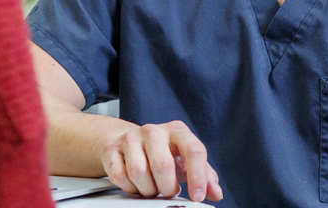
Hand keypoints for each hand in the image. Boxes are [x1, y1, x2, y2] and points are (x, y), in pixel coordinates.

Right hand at [101, 121, 223, 201]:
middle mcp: (154, 130)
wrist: (130, 142)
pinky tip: (136, 184)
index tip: (197, 197)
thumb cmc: (164, 153)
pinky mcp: (111, 149)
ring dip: (148, 189)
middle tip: (168, 191)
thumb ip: (204, 176)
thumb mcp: (186, 161)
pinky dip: (130, 188)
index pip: (194, 150)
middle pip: (163, 165)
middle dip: (167, 187)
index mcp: (177, 130)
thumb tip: (216, 193)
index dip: (197, 177)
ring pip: (139, 173)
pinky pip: (119, 176)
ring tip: (152, 187)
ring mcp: (130, 138)